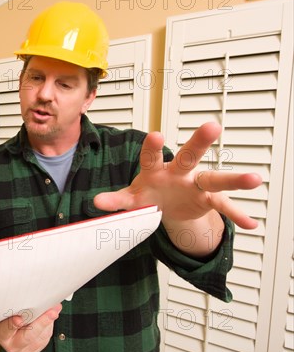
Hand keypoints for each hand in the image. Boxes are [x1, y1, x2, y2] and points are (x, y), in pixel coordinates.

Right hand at [0, 304, 61, 351]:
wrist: (9, 329)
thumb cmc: (7, 317)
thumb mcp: (5, 312)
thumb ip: (13, 309)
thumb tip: (26, 299)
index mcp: (2, 336)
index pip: (7, 330)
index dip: (13, 324)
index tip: (19, 319)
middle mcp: (13, 346)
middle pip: (29, 336)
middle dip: (42, 323)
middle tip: (51, 312)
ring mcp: (26, 350)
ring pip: (41, 336)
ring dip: (50, 322)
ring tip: (55, 309)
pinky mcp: (36, 349)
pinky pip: (46, 337)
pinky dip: (50, 325)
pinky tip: (51, 316)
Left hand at [94, 122, 261, 229]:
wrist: (165, 206)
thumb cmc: (147, 194)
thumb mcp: (130, 199)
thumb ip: (116, 199)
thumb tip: (96, 202)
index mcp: (155, 170)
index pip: (151, 156)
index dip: (152, 147)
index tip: (155, 136)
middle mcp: (179, 173)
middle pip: (189, 155)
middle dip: (199, 142)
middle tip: (212, 126)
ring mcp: (196, 185)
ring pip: (215, 178)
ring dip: (233, 179)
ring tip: (254, 179)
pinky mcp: (207, 200)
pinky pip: (223, 208)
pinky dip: (236, 216)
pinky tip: (251, 225)